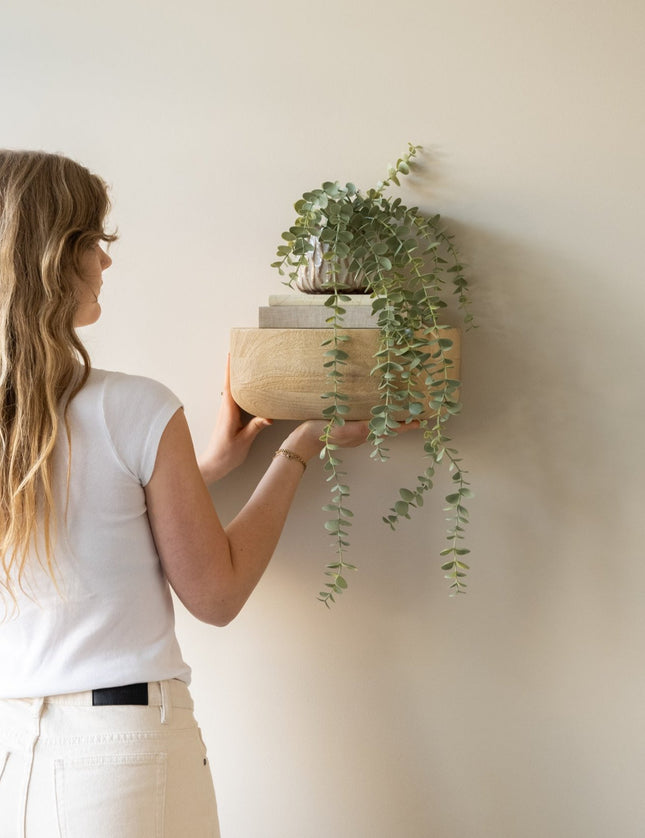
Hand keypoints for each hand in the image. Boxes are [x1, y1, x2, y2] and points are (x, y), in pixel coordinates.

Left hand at [198, 356, 272, 483]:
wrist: (212, 466)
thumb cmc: (226, 455)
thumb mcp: (244, 441)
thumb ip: (256, 427)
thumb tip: (269, 416)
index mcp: (228, 412)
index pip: (229, 386)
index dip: (229, 370)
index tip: (231, 354)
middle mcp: (225, 409)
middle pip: (229, 384)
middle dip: (234, 368)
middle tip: (242, 353)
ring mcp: (226, 413)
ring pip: (231, 391)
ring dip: (236, 378)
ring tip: (246, 365)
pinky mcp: (228, 418)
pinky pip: (234, 399)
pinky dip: (239, 390)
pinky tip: (247, 388)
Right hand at [279, 417, 419, 462]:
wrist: (304, 440)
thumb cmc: (323, 433)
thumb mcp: (342, 430)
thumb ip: (359, 429)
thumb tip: (374, 427)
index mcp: (364, 432)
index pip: (390, 428)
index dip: (405, 425)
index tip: (420, 421)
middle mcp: (363, 434)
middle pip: (387, 428)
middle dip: (401, 422)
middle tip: (416, 416)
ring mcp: (356, 433)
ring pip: (378, 427)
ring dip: (390, 421)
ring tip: (401, 413)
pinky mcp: (348, 429)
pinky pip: (367, 424)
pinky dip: (376, 419)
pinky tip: (376, 413)